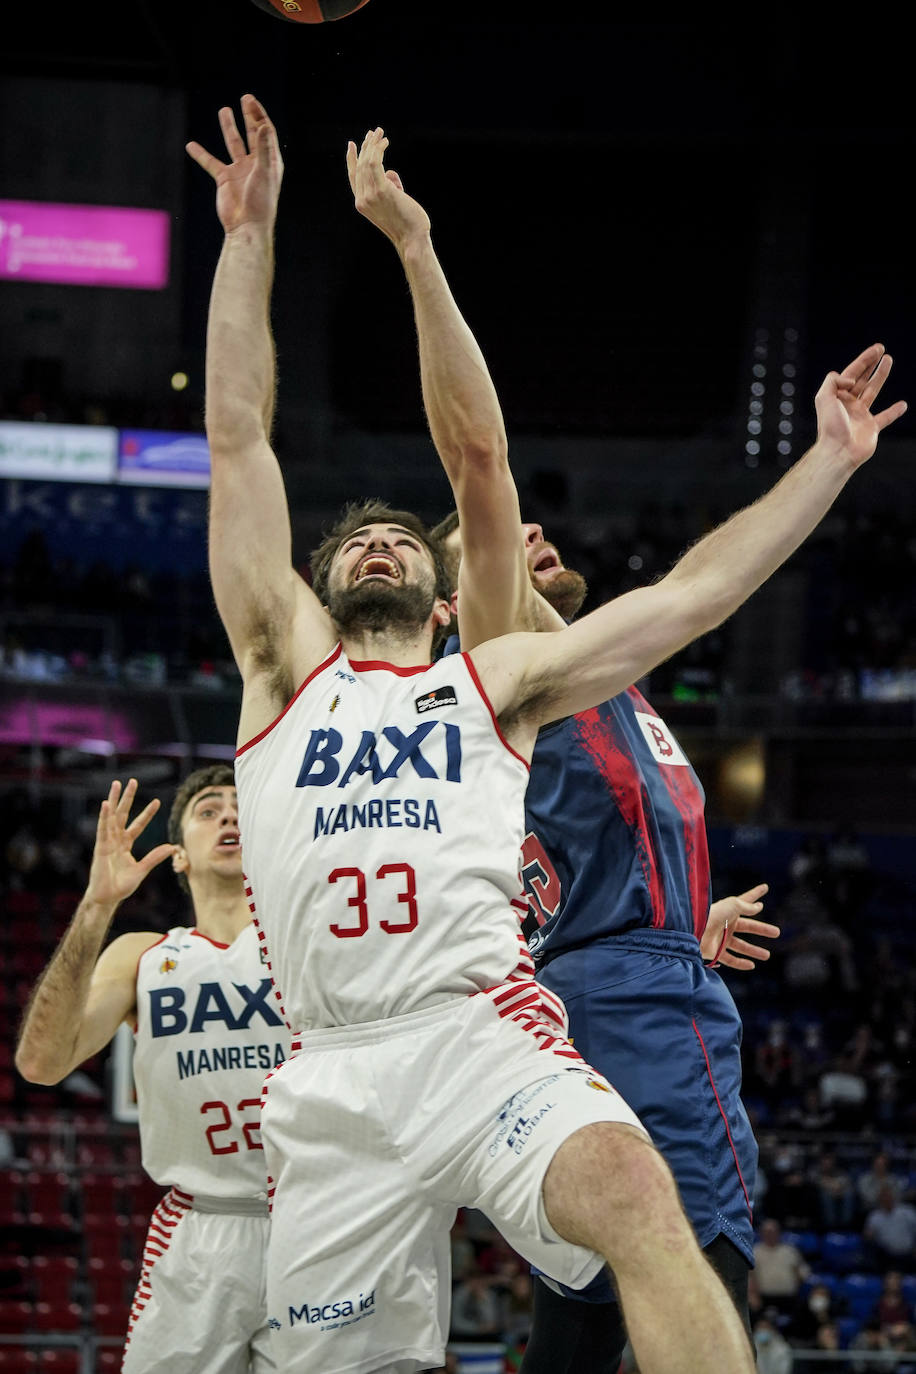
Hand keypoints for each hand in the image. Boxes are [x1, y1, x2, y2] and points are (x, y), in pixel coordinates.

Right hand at [84, 779, 175, 909]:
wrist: (107, 898)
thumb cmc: (121, 886)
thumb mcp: (142, 870)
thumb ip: (155, 857)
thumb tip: (172, 847)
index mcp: (125, 845)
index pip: (138, 824)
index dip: (147, 813)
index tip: (157, 801)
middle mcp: (116, 840)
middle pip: (123, 814)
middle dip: (128, 798)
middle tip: (133, 781)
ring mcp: (107, 842)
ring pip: (111, 816)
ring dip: (114, 800)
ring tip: (117, 784)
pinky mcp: (100, 847)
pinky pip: (102, 829)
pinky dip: (104, 817)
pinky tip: (106, 804)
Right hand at [186, 94, 283, 235]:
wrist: (246, 227)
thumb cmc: (261, 203)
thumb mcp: (263, 172)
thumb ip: (263, 149)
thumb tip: (263, 125)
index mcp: (270, 162)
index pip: (266, 133)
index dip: (259, 116)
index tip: (250, 101)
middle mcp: (256, 164)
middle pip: (253, 134)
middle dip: (249, 116)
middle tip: (245, 98)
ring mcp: (240, 171)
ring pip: (234, 144)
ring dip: (229, 127)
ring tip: (224, 110)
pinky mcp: (225, 179)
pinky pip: (211, 162)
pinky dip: (201, 154)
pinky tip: (191, 145)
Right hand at [347, 127, 430, 252]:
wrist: (412, 239)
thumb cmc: (407, 222)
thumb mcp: (394, 201)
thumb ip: (389, 186)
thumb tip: (389, 172)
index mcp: (362, 204)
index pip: (353, 177)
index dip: (351, 160)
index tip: (352, 144)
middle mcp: (362, 199)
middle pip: (360, 166)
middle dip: (366, 147)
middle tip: (374, 132)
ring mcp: (370, 195)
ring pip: (367, 162)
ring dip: (373, 145)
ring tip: (381, 133)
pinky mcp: (381, 190)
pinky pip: (376, 163)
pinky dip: (379, 149)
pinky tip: (385, 142)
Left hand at [701, 883, 778, 970]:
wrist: (694, 931)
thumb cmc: (713, 914)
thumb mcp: (733, 906)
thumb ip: (747, 906)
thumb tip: (759, 906)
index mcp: (729, 910)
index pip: (746, 901)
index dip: (756, 894)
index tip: (765, 887)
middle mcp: (726, 924)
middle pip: (748, 926)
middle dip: (762, 929)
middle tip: (777, 932)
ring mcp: (720, 938)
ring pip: (741, 945)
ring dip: (754, 950)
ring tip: (767, 955)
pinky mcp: (715, 951)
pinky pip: (730, 959)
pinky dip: (741, 963)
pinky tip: (752, 965)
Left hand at [814, 343, 906, 467]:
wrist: (838, 451)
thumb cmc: (830, 426)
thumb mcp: (824, 397)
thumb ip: (834, 381)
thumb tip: (851, 379)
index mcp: (838, 396)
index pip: (852, 372)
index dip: (864, 360)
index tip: (877, 349)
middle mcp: (849, 404)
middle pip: (862, 379)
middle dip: (871, 364)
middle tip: (882, 350)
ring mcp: (861, 415)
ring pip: (873, 391)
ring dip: (880, 376)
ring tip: (889, 361)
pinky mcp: (871, 428)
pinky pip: (885, 418)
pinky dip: (894, 412)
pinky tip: (902, 405)